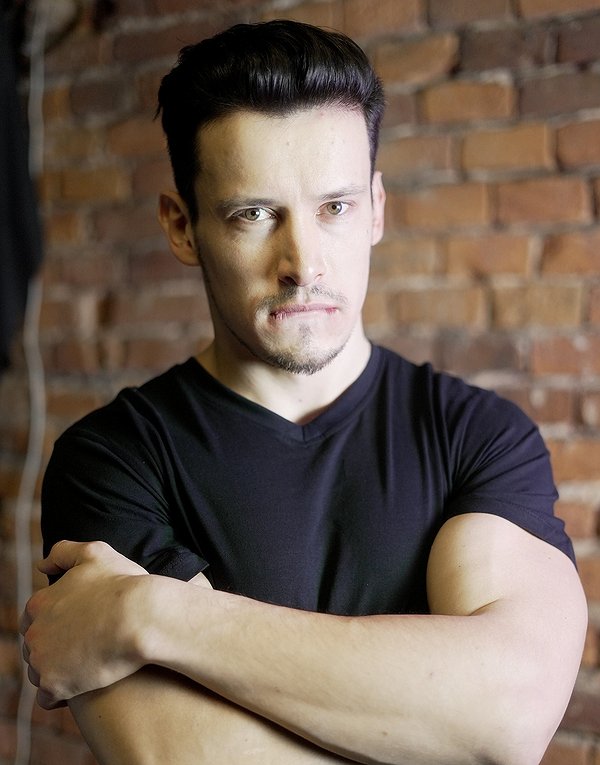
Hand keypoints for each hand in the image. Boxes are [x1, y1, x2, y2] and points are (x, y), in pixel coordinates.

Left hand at [20, 540, 148, 708]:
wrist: (141, 618)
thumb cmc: (123, 584)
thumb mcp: (95, 553)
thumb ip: (64, 552)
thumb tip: (41, 565)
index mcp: (40, 602)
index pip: (36, 617)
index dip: (58, 621)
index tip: (80, 624)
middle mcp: (34, 632)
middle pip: (36, 645)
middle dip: (55, 646)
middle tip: (86, 645)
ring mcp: (42, 660)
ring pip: (40, 671)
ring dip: (58, 670)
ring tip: (87, 665)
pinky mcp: (54, 684)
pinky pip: (48, 697)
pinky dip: (61, 693)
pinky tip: (82, 685)